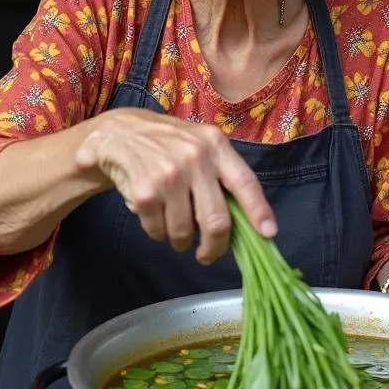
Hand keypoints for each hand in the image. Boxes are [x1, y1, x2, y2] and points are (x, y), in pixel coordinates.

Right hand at [74, 107, 276, 263]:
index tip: (268, 234)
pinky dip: (157, 233)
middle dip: (214, 247)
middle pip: (216, 221)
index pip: (245, 183)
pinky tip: (155, 216)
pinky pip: (158, 231)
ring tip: (175, 228)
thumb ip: (223, 176)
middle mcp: (195, 158)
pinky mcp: (145, 191)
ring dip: (180, 240)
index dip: (259, 212)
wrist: (120, 134)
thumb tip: (248, 223)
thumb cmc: (169, 145)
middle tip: (208, 254)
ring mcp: (169, 175)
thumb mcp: (201, 144)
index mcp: (216, 145)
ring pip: (184, 232)